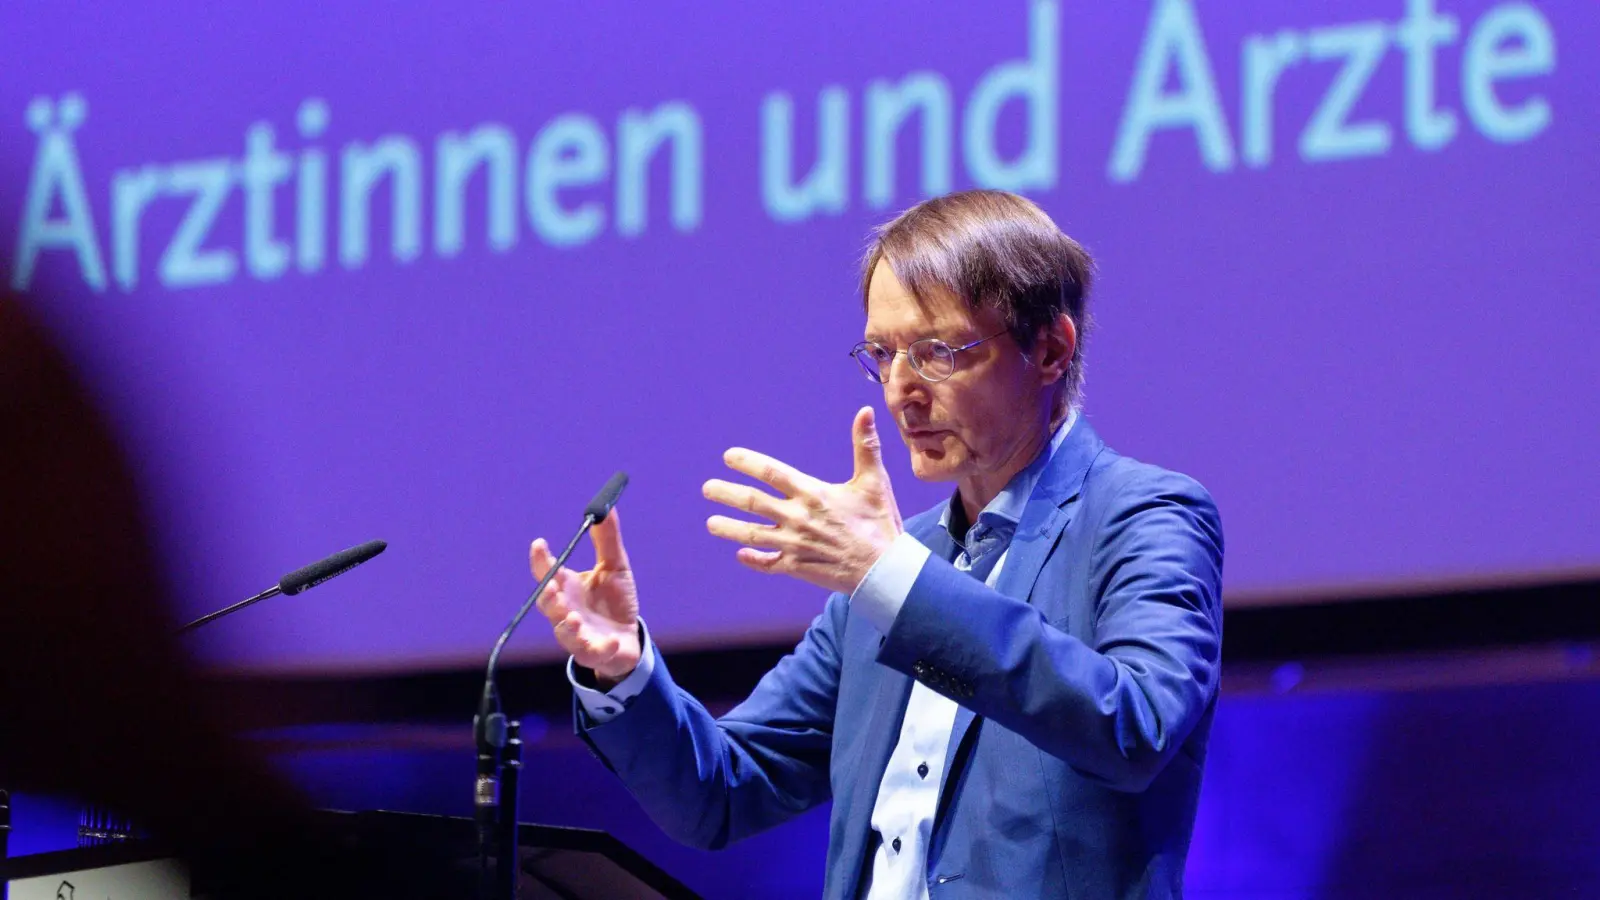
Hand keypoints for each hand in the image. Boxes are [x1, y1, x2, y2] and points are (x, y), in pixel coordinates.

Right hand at [531, 510, 641, 685]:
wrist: (628, 638)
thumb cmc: (614, 601)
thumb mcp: (615, 567)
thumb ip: (607, 541)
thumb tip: (605, 509)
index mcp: (568, 587)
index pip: (547, 573)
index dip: (540, 559)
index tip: (539, 543)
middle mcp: (566, 610)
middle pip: (548, 604)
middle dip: (548, 596)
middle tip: (551, 586)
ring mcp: (578, 634)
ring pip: (564, 632)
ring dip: (566, 626)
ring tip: (572, 617)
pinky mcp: (594, 653)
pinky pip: (593, 652)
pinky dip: (601, 648)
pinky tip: (612, 642)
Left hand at [704, 406, 903, 594]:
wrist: (885, 570)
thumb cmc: (879, 523)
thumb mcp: (874, 481)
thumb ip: (865, 446)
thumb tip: (865, 411)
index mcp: (813, 494)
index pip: (772, 473)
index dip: (748, 463)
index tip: (728, 456)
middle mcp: (798, 518)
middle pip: (754, 503)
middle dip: (727, 494)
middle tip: (707, 488)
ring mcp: (795, 544)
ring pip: (753, 535)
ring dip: (729, 528)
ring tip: (710, 523)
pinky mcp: (797, 567)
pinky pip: (769, 563)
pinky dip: (753, 559)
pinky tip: (739, 554)